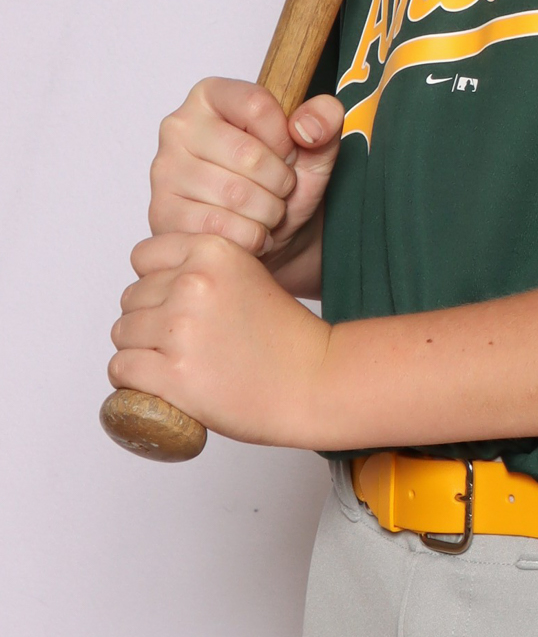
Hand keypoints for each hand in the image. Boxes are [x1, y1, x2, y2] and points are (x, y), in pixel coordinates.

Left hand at [110, 232, 334, 446]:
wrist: (317, 383)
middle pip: (131, 299)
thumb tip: (150, 286)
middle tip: (184, 344)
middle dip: (149, 321)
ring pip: (122, 334)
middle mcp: (193, 283)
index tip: (175, 305)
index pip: (144, 257)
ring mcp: (181, 329)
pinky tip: (160, 385)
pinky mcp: (173, 373)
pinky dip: (133, 381)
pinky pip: (121, 369)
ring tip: (176, 365)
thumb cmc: (287, 339)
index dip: (156, 283)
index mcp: (213, 251)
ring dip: (140, 352)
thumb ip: (203, 272)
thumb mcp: (248, 277)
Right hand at [149, 77, 344, 265]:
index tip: (286, 154)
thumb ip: (324, 121)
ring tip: (266, 212)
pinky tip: (251, 232)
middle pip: (248, 155)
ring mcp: (165, 170)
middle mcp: (179, 126)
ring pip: (235, 196)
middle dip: (280, 183)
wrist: (269, 236)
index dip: (285, 138)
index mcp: (211, 95)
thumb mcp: (315, 148)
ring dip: (268, 213)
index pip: (257, 105)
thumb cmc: (281, 183)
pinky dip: (250, 237)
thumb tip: (308, 126)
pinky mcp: (163, 213)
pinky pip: (219, 229)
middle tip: (279, 191)